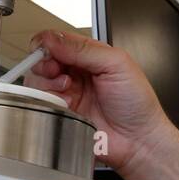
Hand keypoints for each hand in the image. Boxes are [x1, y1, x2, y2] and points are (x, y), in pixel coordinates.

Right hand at [23, 28, 174, 176]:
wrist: (138, 140)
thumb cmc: (137, 103)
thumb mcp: (116, 64)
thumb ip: (84, 49)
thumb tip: (53, 39)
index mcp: (92, 54)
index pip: (61, 40)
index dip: (49, 43)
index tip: (45, 49)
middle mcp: (79, 71)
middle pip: (46, 59)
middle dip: (45, 63)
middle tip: (55, 70)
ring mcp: (70, 92)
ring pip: (41, 80)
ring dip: (47, 82)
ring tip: (66, 88)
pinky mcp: (64, 112)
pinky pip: (43, 101)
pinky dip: (48, 99)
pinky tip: (65, 103)